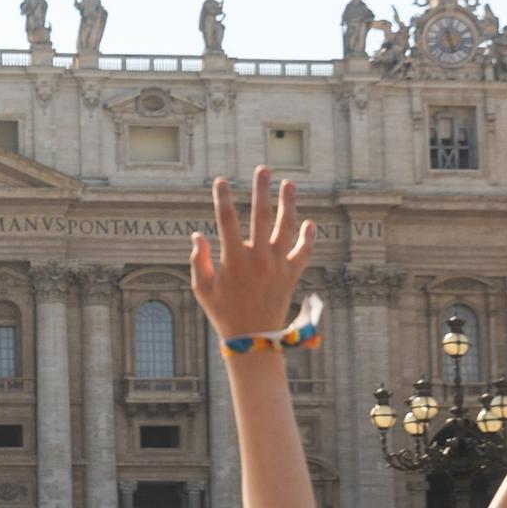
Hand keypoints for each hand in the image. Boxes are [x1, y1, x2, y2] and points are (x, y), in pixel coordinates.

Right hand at [189, 167, 313, 339]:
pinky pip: (303, 252)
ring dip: (288, 204)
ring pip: (286, 228)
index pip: (226, 221)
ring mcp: (277, 265)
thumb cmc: (223, 311)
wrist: (252, 337)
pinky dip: (308, 238)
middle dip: (261, 191)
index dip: (223, 199)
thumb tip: (197, 235)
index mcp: (234, 259)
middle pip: (261, 216)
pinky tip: (309, 222)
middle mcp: (258, 258)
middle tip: (263, 170)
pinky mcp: (291, 274)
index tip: (221, 181)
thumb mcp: (202, 288)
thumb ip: (200, 260)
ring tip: (289, 184)